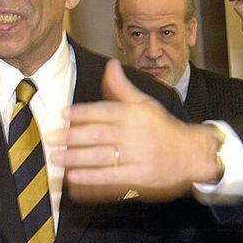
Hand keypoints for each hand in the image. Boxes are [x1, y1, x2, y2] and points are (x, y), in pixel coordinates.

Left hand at [48, 59, 220, 201]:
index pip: (106, 111)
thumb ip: (123, 87)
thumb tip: (110, 65)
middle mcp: (137, 133)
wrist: (191, 154)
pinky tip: (74, 176)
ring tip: (56, 157)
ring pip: (103, 156)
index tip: (63, 114)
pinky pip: (112, 177)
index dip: (83, 112)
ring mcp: (139, 156)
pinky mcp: (140, 176)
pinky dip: (91, 177)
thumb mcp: (145, 104)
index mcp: (136, 113)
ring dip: (76, 158)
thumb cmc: (162, 128)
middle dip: (73, 136)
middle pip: (100, 134)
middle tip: (51, 137)